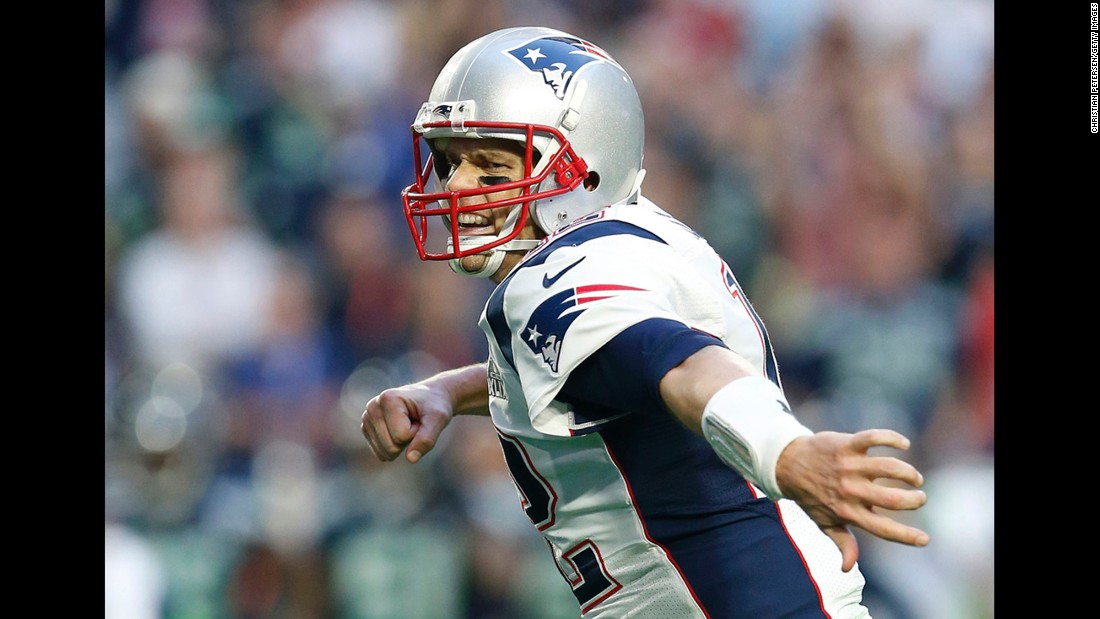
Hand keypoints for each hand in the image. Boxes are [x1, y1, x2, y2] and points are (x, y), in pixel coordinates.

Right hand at [361, 384, 454, 463]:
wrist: (430, 398)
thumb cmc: (435, 406)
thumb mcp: (438, 419)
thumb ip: (426, 439)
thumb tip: (410, 459)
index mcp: (388, 398)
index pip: (401, 436)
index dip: (416, 432)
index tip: (420, 417)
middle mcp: (373, 407)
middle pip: (391, 446)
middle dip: (409, 439)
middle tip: (414, 422)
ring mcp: (367, 418)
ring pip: (385, 452)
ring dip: (402, 443)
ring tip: (407, 425)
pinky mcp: (367, 429)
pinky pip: (381, 454)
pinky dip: (394, 447)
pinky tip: (398, 429)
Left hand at [775, 429, 929, 571]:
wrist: (787, 464)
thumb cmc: (810, 496)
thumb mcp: (824, 521)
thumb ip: (841, 542)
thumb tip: (847, 568)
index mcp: (848, 512)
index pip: (882, 529)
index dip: (907, 536)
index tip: (925, 539)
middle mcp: (850, 490)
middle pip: (892, 499)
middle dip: (914, 500)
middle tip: (920, 498)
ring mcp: (849, 466)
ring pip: (888, 468)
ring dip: (908, 473)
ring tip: (914, 478)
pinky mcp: (846, 445)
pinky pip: (873, 438)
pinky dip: (892, 438)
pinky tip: (904, 444)